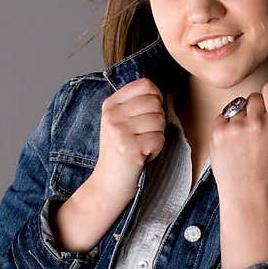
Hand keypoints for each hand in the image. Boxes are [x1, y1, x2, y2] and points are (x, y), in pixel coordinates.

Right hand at [90, 77, 165, 204]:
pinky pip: (159, 138)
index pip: (145, 84)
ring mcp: (120, 131)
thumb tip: (160, 90)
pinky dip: (156, 149)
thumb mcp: (120, 121)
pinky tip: (142, 155)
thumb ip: (135, 103)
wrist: (107, 183)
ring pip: (160, 120)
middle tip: (143, 135)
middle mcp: (112, 115)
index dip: (156, 97)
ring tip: (141, 146)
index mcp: (110, 104)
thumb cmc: (120, 151)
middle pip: (155, 102)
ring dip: (156, 136)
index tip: (148, 114)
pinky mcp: (130, 148)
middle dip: (157, 120)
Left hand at [209, 78, 267, 199]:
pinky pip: (223, 115)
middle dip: (256, 109)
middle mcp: (256, 121)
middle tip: (256, 129)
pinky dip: (226, 125)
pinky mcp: (218, 131)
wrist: (246, 190)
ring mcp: (235, 126)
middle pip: (254, 96)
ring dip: (241, 118)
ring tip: (244, 139)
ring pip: (238, 106)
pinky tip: (233, 142)